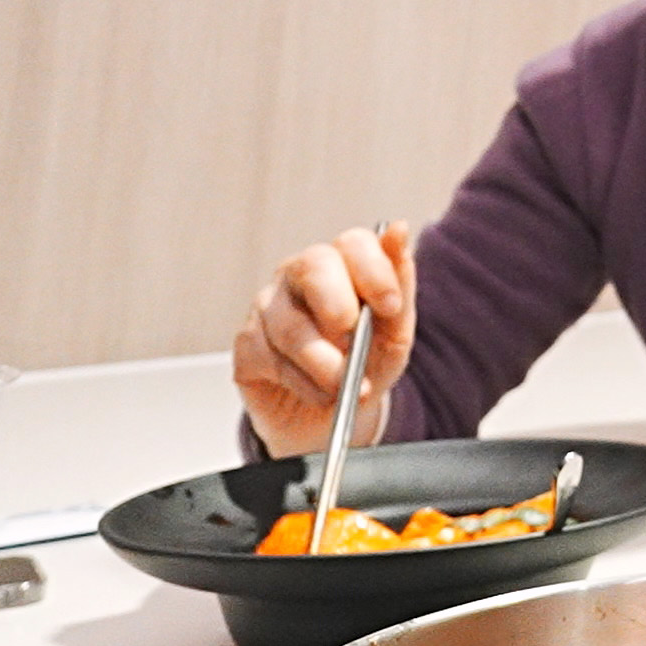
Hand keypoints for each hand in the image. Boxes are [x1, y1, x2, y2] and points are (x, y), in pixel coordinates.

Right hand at [231, 222, 415, 457]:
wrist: (333, 416)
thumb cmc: (367, 361)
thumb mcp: (395, 331)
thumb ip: (400, 284)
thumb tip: (399, 229)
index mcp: (342, 262)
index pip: (354, 243)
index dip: (374, 271)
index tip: (391, 307)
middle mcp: (299, 275)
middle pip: (313, 266)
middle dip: (339, 306)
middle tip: (354, 342)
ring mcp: (267, 306)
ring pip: (291, 325)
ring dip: (325, 364)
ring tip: (345, 386)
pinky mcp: (245, 344)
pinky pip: (270, 358)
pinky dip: (303, 383)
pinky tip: (318, 393)